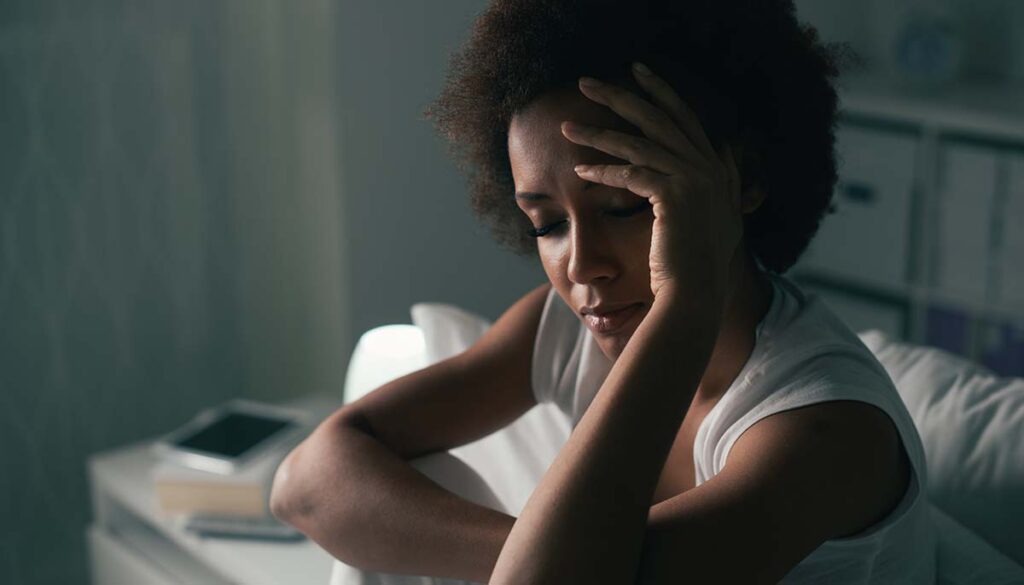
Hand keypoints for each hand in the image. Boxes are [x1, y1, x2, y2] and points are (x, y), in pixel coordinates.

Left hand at [560, 63, 743, 305]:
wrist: (696, 293)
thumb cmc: (694, 264)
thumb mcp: (714, 217)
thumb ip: (718, 182)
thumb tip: (724, 148)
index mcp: (717, 169)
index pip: (686, 118)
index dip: (661, 92)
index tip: (637, 71)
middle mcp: (710, 168)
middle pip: (658, 118)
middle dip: (620, 95)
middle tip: (587, 82)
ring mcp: (695, 180)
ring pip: (637, 144)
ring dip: (596, 134)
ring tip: (566, 127)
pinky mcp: (675, 196)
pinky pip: (630, 175)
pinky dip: (603, 172)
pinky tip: (580, 171)